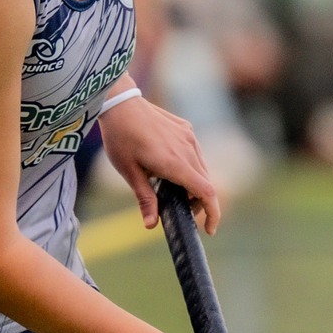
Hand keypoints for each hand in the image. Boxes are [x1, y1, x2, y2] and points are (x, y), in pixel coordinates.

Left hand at [100, 96, 222, 232]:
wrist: (120, 103)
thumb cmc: (121, 138)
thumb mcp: (129, 172)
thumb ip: (145, 198)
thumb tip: (151, 225)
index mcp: (174, 163)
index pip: (206, 192)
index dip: (212, 213)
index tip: (209, 229)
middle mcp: (187, 150)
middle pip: (206, 184)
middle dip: (199, 202)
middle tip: (181, 211)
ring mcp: (189, 138)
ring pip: (202, 169)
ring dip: (195, 185)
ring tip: (174, 191)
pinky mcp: (186, 130)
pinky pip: (195, 154)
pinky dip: (191, 168)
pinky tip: (171, 169)